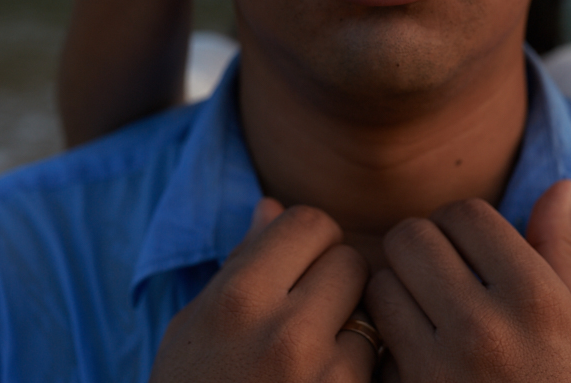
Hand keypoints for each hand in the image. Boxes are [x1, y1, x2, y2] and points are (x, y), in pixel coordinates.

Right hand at [151, 198, 376, 382]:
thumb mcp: (194, 327)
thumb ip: (240, 263)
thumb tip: (273, 206)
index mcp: (237, 299)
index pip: (309, 222)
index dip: (307, 242)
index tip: (296, 267)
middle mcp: (283, 334)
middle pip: (350, 261)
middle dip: (335, 280)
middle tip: (310, 310)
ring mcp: (323, 379)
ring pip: (371, 313)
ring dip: (351, 328)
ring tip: (313, 356)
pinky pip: (376, 365)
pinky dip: (359, 371)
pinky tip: (327, 381)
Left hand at [366, 181, 570, 382]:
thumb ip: (561, 252)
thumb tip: (562, 185)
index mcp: (535, 299)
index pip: (465, 214)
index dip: (465, 225)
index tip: (472, 247)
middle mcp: (483, 329)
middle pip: (411, 238)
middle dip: (423, 247)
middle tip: (441, 271)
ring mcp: (439, 369)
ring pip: (381, 284)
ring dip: (397, 289)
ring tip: (425, 311)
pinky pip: (372, 342)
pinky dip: (383, 337)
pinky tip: (412, 349)